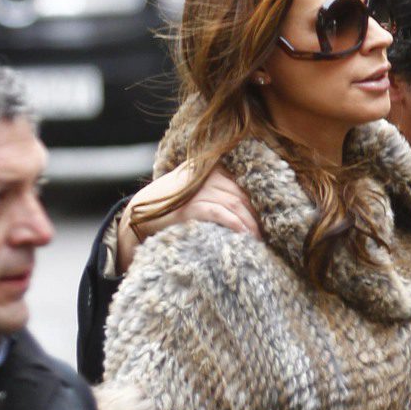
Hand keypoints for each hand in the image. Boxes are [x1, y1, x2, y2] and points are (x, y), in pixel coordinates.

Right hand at [118, 163, 260, 272]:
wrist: (141, 214)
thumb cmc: (174, 207)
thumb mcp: (198, 192)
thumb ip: (220, 193)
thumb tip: (248, 209)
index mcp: (213, 169)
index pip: (244, 185)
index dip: (258, 204)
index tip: (268, 222)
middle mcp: (208, 176)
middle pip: (243, 195)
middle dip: (258, 216)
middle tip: (268, 235)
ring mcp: (199, 189)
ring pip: (235, 204)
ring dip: (251, 223)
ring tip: (259, 240)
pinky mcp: (191, 206)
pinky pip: (220, 212)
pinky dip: (235, 223)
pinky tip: (245, 235)